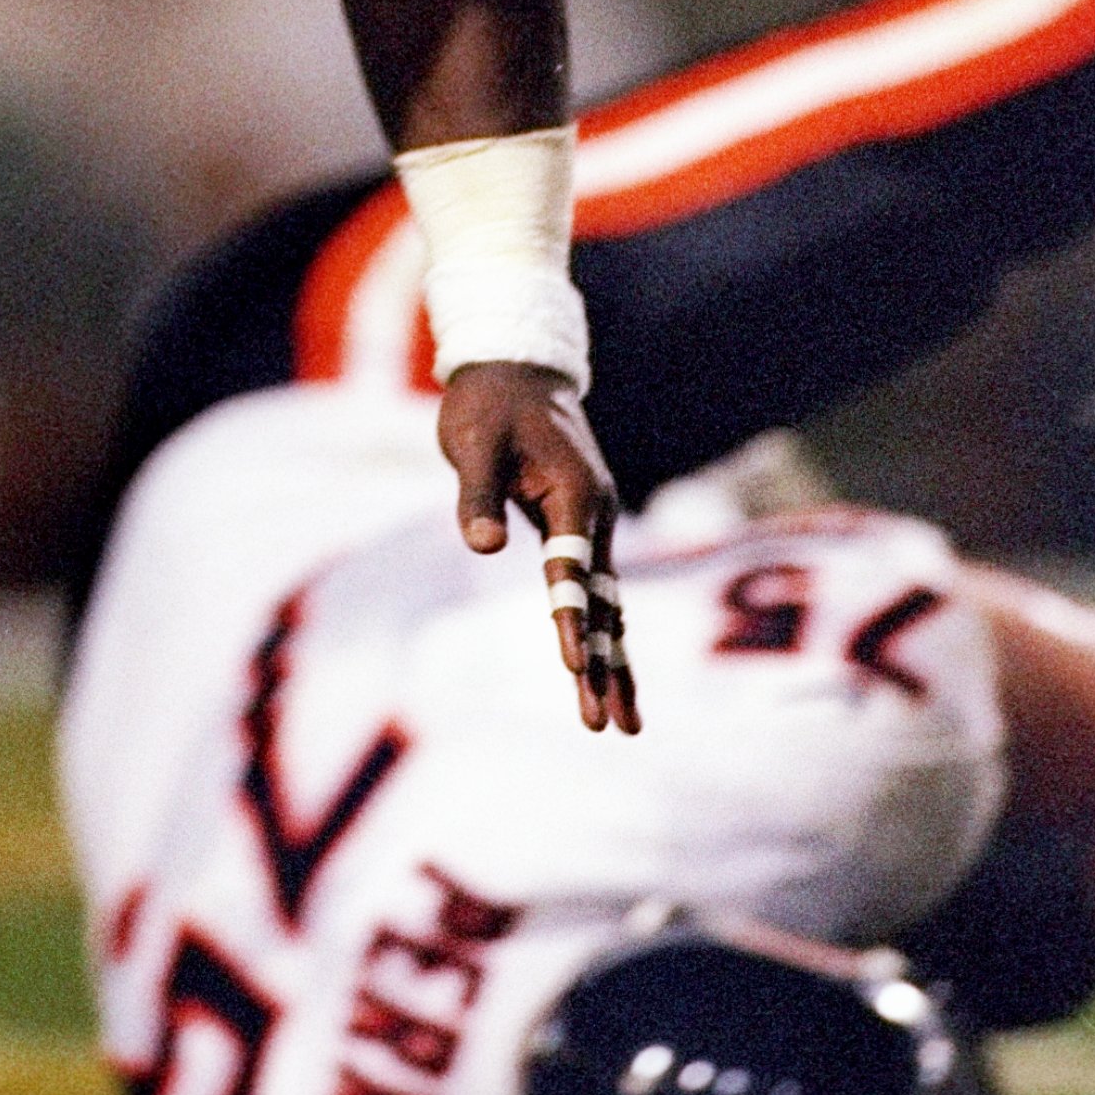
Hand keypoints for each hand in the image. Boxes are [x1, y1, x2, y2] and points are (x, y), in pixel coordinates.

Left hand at [437, 361, 639, 736]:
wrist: (517, 367)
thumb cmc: (489, 404)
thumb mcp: (474, 443)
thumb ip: (478, 495)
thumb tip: (483, 545)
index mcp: (574, 494)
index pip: (572, 571)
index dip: (573, 620)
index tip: (576, 668)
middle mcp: (594, 515)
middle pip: (605, 604)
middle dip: (608, 668)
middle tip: (608, 727)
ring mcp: (591, 523)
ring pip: (607, 605)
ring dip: (614, 662)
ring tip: (621, 723)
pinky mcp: (577, 527)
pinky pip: (592, 589)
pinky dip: (600, 629)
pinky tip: (604, 668)